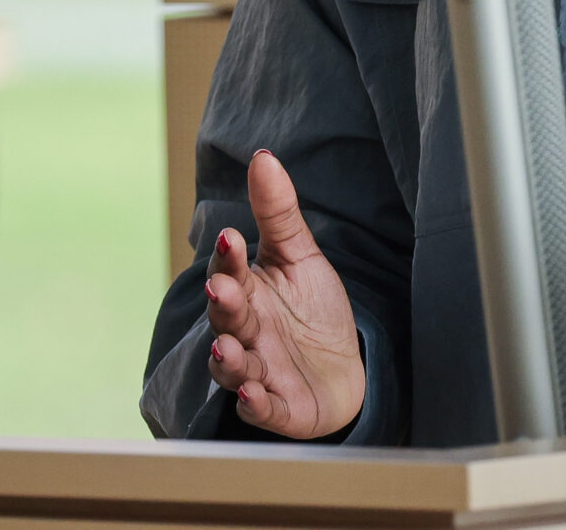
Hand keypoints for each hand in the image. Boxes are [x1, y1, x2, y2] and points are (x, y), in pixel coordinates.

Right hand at [204, 148, 366, 437]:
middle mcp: (247, 333)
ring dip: (228, 360)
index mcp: (249, 293)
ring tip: (226, 348)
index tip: (231, 237)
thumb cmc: (312, 311)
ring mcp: (260, 372)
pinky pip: (263, 410)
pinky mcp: (280, 409)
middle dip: (224, 305)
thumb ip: (277, 213)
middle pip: (227, 318)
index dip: (229, 258)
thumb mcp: (299, 258)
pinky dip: (255, 405)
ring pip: (235, 367)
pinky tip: (253, 394)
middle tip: (223, 290)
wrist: (342, 371)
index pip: (231, 272)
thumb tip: (263, 156)